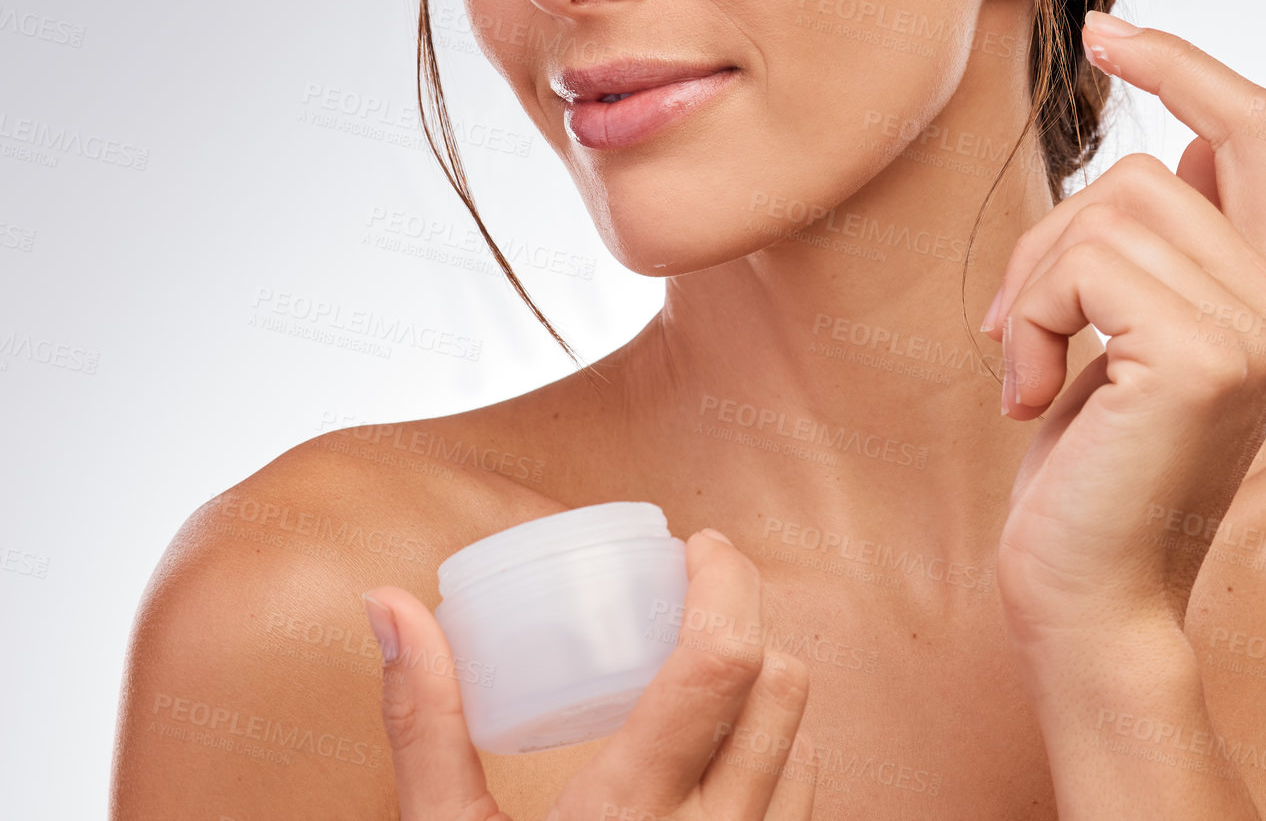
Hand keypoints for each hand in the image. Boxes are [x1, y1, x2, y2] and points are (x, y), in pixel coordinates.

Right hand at [361, 529, 813, 820]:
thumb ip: (424, 721)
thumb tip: (388, 603)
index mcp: (629, 815)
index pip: (724, 665)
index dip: (727, 582)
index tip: (697, 543)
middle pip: (785, 686)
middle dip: (751, 616)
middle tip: (700, 586)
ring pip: (806, 743)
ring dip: (769, 688)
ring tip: (708, 663)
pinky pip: (805, 804)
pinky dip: (780, 756)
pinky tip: (725, 749)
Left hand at [982, 11, 1265, 641]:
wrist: (1087, 592)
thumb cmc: (1094, 467)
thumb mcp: (1135, 334)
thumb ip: (1178, 243)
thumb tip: (1182, 140)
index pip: (1260, 126)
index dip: (1186, 63)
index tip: (1107, 32)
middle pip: (1146, 171)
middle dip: (1053, 236)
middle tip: (1018, 323)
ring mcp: (1258, 326)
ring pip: (1106, 212)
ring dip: (1032, 286)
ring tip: (1027, 369)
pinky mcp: (1203, 354)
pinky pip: (1082, 265)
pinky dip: (1027, 319)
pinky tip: (1027, 393)